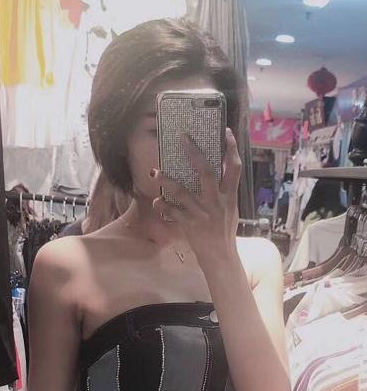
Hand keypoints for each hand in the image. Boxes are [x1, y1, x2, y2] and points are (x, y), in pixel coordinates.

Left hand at [151, 128, 241, 269]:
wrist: (221, 258)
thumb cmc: (224, 231)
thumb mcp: (230, 209)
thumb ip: (224, 191)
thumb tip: (216, 169)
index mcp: (230, 197)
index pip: (235, 168)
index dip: (232, 149)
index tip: (226, 132)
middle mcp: (217, 203)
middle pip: (206, 173)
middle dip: (194, 154)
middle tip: (183, 138)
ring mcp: (202, 214)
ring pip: (183, 192)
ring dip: (167, 181)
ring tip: (155, 172)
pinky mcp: (190, 226)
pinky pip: (173, 212)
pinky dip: (163, 206)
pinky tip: (156, 201)